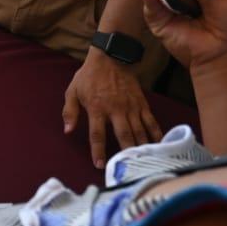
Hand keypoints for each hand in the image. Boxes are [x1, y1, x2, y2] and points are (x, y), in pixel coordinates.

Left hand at [63, 48, 162, 168]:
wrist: (110, 58)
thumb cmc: (89, 76)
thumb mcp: (72, 91)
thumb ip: (70, 112)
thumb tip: (67, 131)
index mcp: (97, 107)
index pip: (97, 134)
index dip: (98, 150)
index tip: (100, 165)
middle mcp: (115, 109)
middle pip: (123, 134)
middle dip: (126, 152)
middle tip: (128, 168)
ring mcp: (131, 106)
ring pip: (139, 130)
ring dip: (142, 147)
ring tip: (145, 162)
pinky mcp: (141, 103)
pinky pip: (150, 121)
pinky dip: (156, 134)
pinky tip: (159, 145)